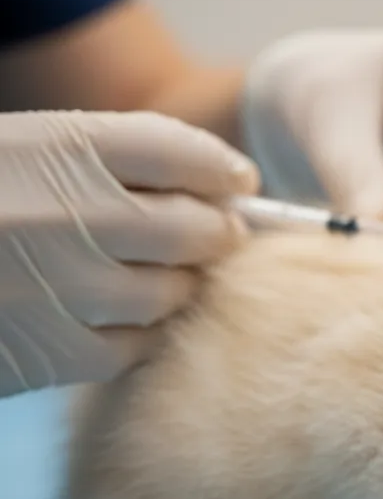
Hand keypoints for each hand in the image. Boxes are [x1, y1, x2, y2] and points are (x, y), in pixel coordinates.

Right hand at [0, 111, 257, 395]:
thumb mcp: (27, 151)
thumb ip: (112, 159)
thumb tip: (224, 187)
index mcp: (65, 146)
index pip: (185, 153)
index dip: (223, 171)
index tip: (238, 184)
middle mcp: (76, 212)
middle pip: (200, 228)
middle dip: (218, 232)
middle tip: (215, 234)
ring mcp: (67, 285)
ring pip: (175, 293)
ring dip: (177, 285)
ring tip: (147, 274)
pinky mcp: (52, 352)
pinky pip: (135, 345)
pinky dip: (136, 333)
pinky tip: (110, 315)